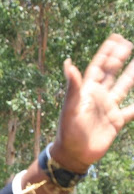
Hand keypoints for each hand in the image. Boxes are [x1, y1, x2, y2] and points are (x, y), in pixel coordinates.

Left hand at [53, 34, 133, 172]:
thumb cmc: (68, 131)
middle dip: (119, 59)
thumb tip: (68, 63)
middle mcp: (98, 97)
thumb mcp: (71, 107)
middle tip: (128, 44)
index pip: (98, 67)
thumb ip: (73, 86)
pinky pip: (132, 110)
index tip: (115, 39)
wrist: (74, 154)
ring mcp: (108, 108)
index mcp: (87, 91)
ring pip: (123, 87)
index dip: (106, 53)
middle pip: (111, 73)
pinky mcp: (116, 121)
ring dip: (132, 75)